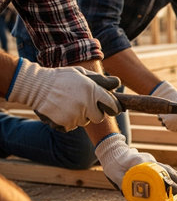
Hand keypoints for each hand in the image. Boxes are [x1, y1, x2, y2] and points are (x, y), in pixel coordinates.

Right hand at [7, 58, 121, 131]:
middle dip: (94, 113)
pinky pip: (72, 126)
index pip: (112, 105)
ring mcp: (75, 115)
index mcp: (92, 90)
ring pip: (84, 122)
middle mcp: (86, 104)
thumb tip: (117, 83)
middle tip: (84, 105)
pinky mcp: (65, 123)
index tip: (112, 108)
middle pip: (99, 118)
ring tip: (67, 104)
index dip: (113, 108)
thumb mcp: (81, 74)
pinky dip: (67, 121)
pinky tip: (60, 110)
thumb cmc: (61, 78)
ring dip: (79, 116)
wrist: (35, 86)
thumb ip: (100, 80)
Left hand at [95, 133, 176, 192]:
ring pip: (169, 169)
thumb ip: (125, 186)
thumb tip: (133, 196)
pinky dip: (174, 175)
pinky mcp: (153, 163)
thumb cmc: (114, 163)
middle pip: (167, 171)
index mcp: (141, 163)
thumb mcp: (116, 176)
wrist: (114, 151)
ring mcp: (153, 161)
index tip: (173, 191)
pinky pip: (166, 168)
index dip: (166, 183)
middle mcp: (150, 161)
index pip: (157, 173)